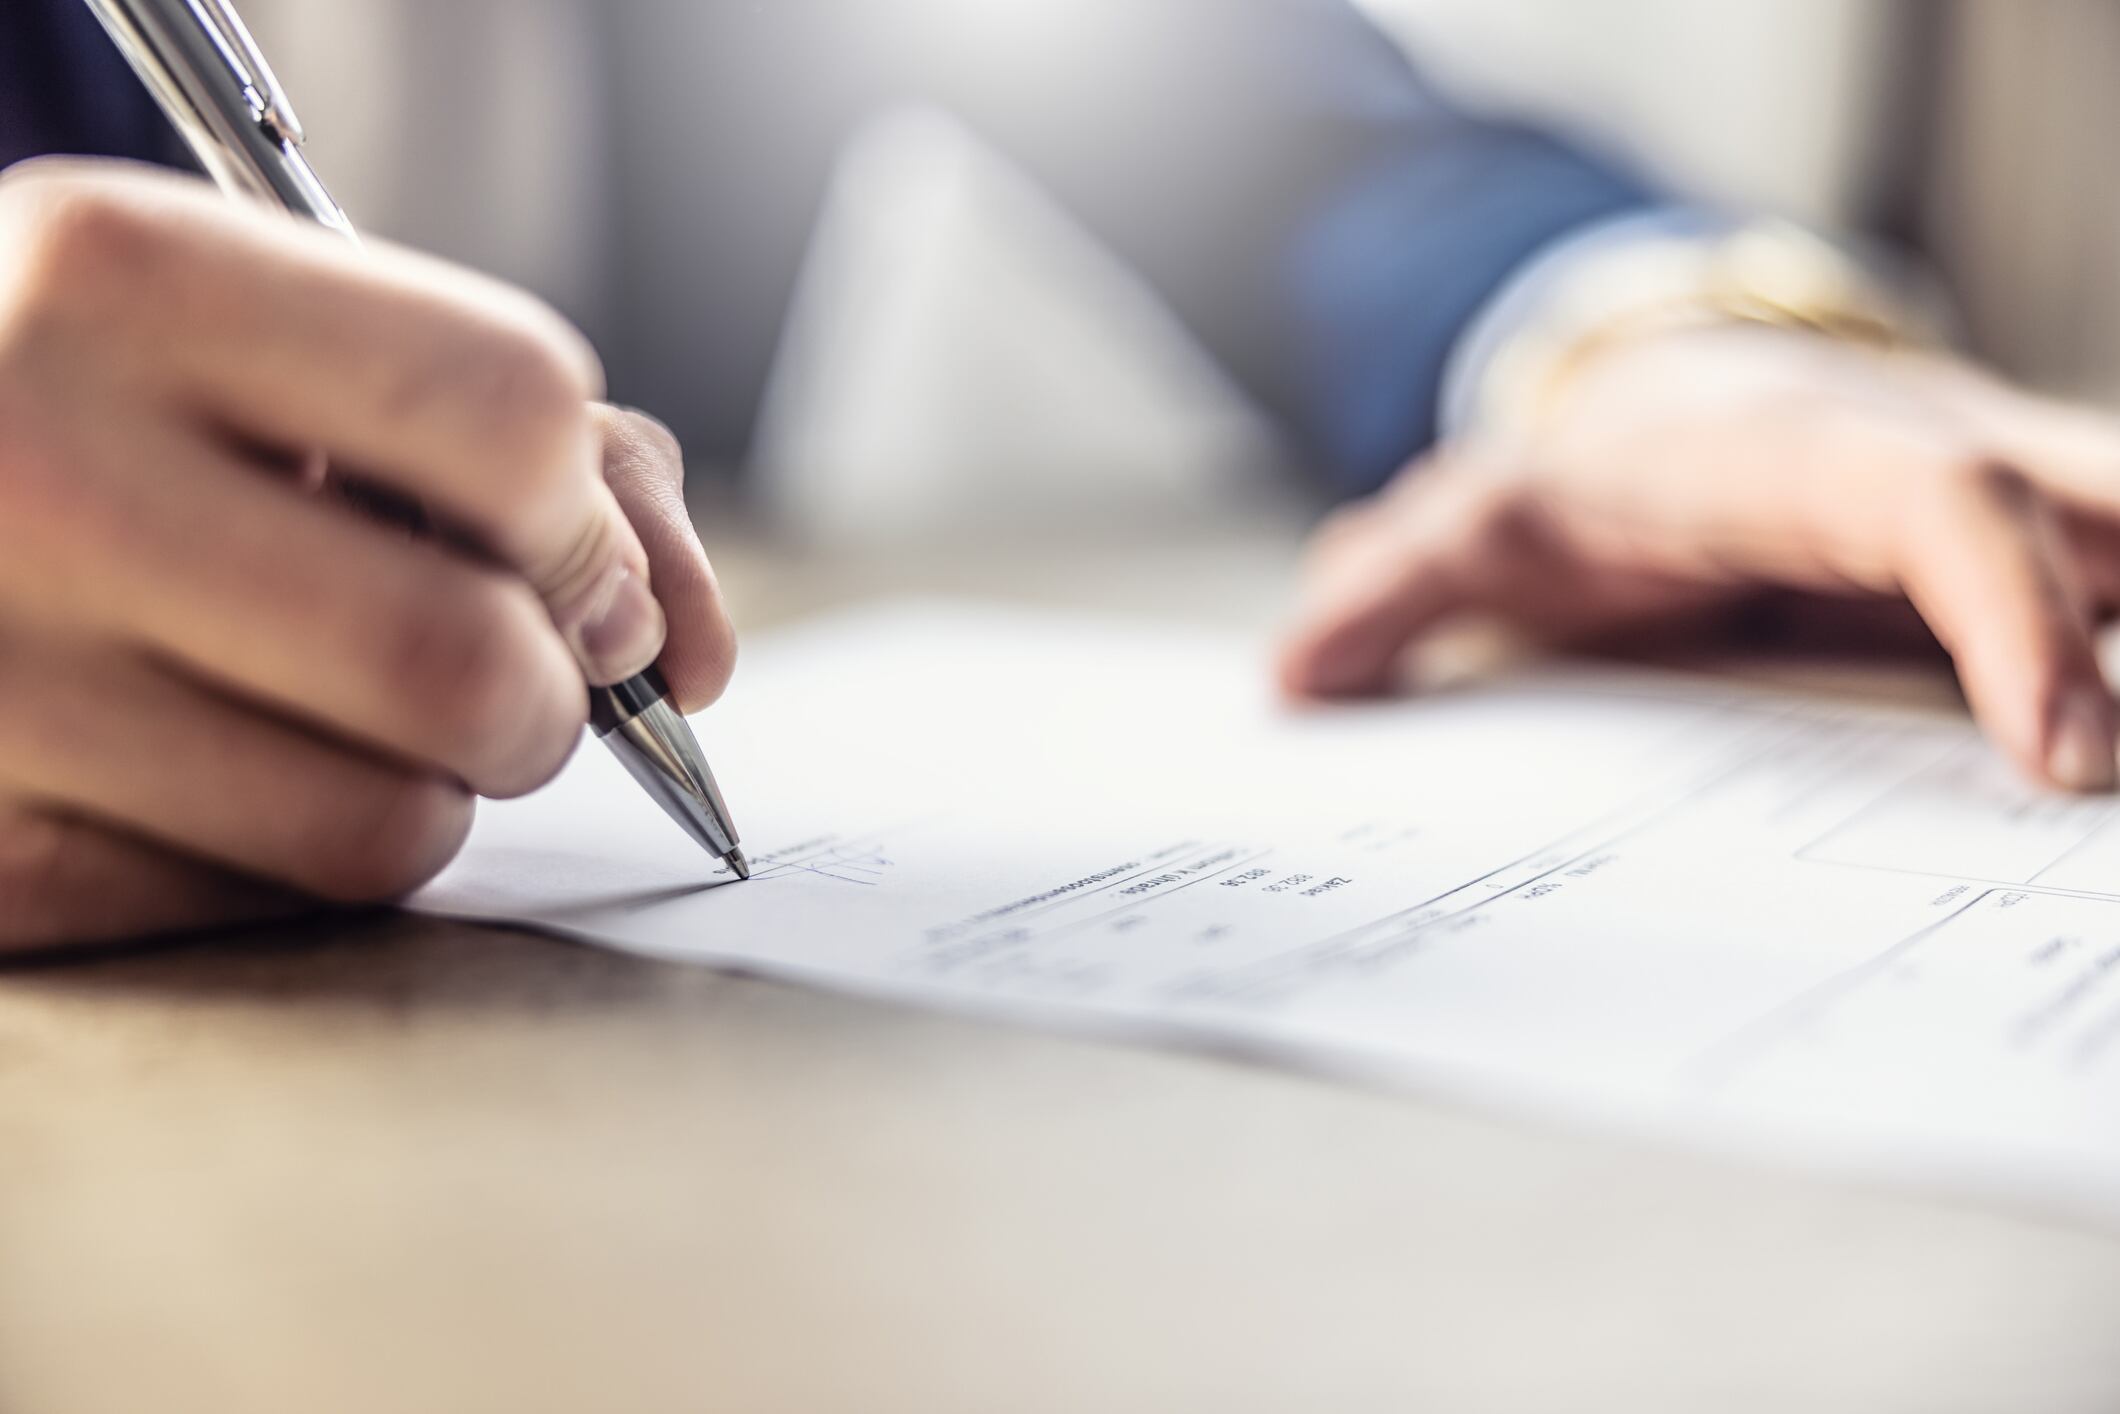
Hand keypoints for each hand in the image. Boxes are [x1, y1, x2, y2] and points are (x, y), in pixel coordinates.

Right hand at [0, 160, 734, 950]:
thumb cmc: (120, 404)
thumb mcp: (289, 335)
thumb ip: (543, 451)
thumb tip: (690, 655)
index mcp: (130, 279)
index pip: (509, 412)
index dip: (588, 511)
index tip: (572, 555)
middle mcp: (35, 473)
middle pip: (466, 662)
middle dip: (546, 690)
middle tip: (502, 666)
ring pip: (389, 828)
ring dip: (432, 784)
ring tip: (335, 703)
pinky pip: (268, 910)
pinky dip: (299, 853)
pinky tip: (220, 761)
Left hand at [1280, 322, 2119, 792]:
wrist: (1669, 408)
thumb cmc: (1589, 470)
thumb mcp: (1480, 517)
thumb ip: (1396, 586)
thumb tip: (1296, 678)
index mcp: (1806, 455)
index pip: (1948, 506)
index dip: (2016, 620)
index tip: (2059, 757)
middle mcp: (1930, 461)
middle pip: (2094, 509)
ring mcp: (1992, 507)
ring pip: (2115, 544)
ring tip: (2113, 816)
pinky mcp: (2013, 569)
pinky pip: (2098, 608)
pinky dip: (2102, 674)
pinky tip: (2097, 783)